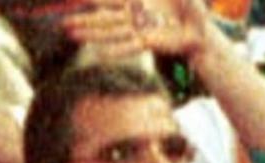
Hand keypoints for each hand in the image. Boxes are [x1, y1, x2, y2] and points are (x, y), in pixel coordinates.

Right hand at [62, 0, 211, 60]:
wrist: (200, 30)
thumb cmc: (190, 6)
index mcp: (137, 0)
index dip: (95, 0)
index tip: (80, 0)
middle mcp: (133, 15)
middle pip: (103, 17)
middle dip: (84, 20)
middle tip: (63, 23)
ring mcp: (138, 29)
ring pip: (110, 31)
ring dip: (91, 34)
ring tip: (72, 36)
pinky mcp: (148, 42)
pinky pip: (129, 46)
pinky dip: (116, 50)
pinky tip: (101, 54)